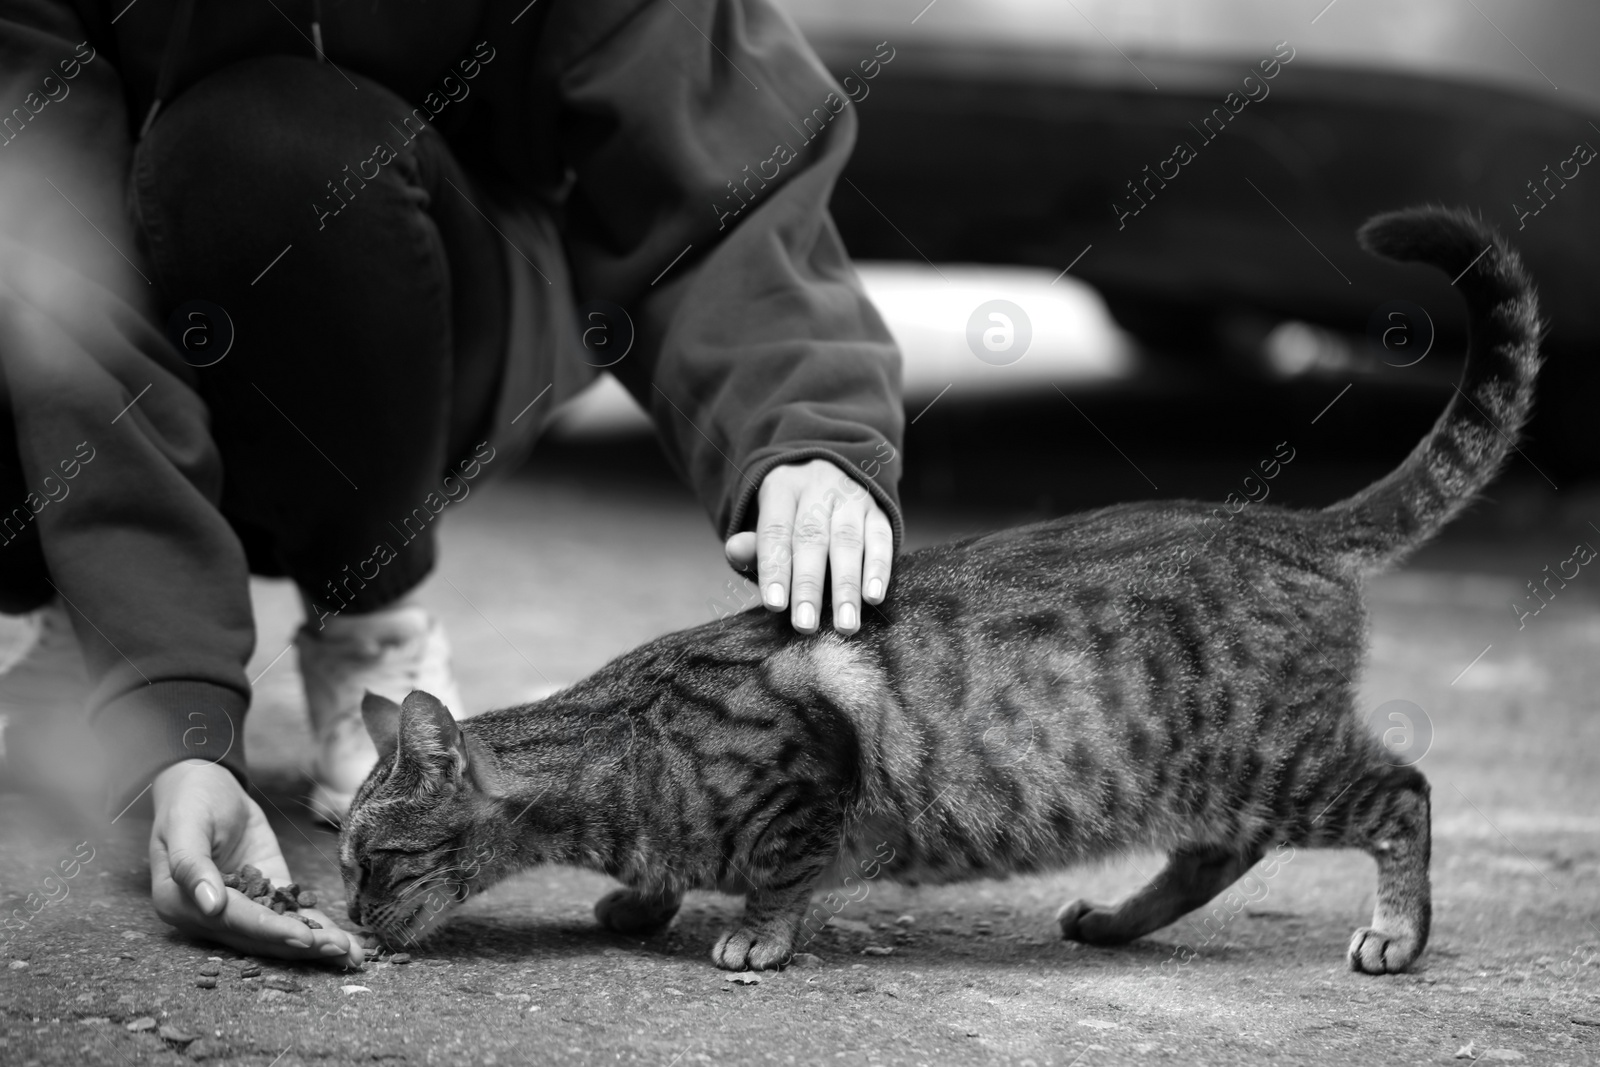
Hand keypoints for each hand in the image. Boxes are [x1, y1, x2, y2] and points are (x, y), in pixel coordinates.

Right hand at [149, 760, 363, 967]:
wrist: (205, 782)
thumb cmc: (189, 801)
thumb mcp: (185, 825)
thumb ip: (192, 865)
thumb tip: (210, 905)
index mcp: (181, 903)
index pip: (234, 921)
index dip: (270, 931)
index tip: (304, 939)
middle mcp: (209, 915)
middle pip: (259, 937)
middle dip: (302, 946)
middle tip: (341, 952)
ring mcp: (240, 905)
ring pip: (278, 932)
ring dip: (315, 945)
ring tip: (351, 956)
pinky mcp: (265, 891)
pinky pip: (290, 913)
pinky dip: (316, 926)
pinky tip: (343, 940)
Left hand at [724, 458, 892, 635]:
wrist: (830, 476)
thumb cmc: (792, 516)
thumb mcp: (766, 522)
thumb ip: (753, 544)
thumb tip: (734, 550)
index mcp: (782, 488)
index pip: (776, 530)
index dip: (775, 568)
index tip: (775, 606)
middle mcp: (818, 487)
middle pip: (812, 538)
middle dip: (808, 586)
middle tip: (806, 625)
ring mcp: (852, 497)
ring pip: (848, 541)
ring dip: (847, 586)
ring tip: (844, 624)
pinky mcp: (879, 510)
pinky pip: (881, 539)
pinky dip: (879, 569)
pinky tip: (873, 598)